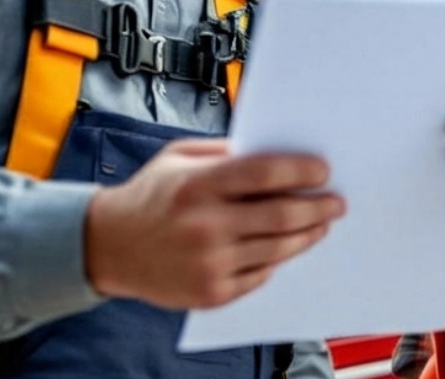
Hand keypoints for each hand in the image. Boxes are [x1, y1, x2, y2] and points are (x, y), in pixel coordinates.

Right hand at [84, 139, 343, 308]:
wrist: (109, 246)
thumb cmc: (148, 197)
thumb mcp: (178, 157)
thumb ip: (224, 152)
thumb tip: (273, 151)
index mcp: (199, 184)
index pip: (264, 174)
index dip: (301, 170)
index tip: (322, 170)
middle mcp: (206, 225)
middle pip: (281, 214)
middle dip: (316, 206)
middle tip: (335, 201)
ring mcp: (209, 263)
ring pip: (277, 248)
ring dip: (306, 235)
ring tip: (320, 224)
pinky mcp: (211, 292)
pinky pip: (260, 275)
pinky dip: (277, 260)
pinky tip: (286, 247)